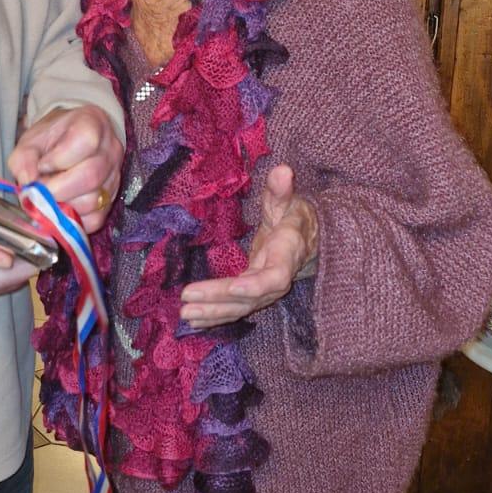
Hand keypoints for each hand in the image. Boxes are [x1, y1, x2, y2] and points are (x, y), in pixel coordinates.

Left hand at [8, 104, 123, 232]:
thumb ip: (23, 158)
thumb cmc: (51, 140)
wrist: (69, 142)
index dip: (59, 159)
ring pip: (93, 201)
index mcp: (92, 124)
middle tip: (40, 190)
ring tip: (51, 196)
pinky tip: (61, 207)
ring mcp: (114, 176)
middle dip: (57, 189)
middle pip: (91, 176)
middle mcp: (110, 150)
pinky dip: (73, 219)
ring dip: (64, 205)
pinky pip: (95, 219)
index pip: (85, 141)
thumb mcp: (32, 140)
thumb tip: (28, 182)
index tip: (42, 165)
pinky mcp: (111, 200)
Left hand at [179, 164, 318, 328]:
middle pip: (248, 298)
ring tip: (184, 315)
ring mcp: (264, 293)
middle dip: (218, 301)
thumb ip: (282, 190)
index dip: (255, 285)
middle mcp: (275, 281)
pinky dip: (214, 317)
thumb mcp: (289, 202)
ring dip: (212, 314)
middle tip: (187, 303)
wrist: (306, 241)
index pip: (274, 277)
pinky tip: (193, 321)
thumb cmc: (294, 218)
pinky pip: (234, 309)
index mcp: (285, 256)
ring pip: (239, 308)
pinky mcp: (252, 297)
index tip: (233, 286)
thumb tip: (282, 171)